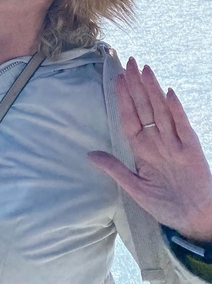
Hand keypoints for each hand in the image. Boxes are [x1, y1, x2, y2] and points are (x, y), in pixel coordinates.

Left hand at [89, 57, 211, 241]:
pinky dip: (176, 110)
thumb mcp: (135, 189)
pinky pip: (182, 126)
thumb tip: (89, 154)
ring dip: (153, 90)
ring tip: (145, 69)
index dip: (124, 98)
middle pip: (145, 107)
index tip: (117, 78)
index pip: (130, 116)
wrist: (194, 221)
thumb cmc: (165, 205)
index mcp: (142, 148)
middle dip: (137, 85)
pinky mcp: (191, 149)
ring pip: (161, 110)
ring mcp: (175, 143)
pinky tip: (169, 93)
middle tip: (130, 61)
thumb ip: (115, 169)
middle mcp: (157, 140)